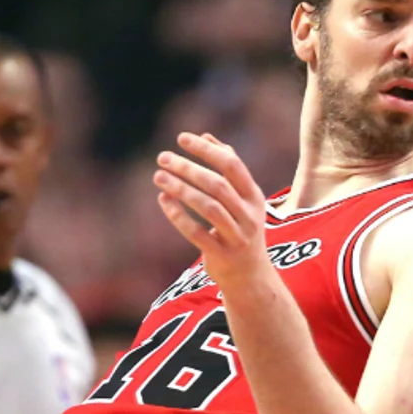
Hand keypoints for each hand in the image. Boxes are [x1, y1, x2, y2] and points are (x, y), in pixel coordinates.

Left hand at [154, 132, 270, 286]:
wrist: (251, 276)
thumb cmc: (241, 229)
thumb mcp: (243, 199)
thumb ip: (228, 168)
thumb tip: (208, 137)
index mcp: (254, 196)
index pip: (232, 165)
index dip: (206, 150)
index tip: (181, 138)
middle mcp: (249, 215)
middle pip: (218, 185)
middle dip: (188, 168)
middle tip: (163, 158)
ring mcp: (237, 236)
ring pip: (208, 208)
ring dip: (181, 189)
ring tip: (158, 176)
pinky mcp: (222, 255)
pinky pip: (197, 234)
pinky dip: (178, 216)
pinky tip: (164, 200)